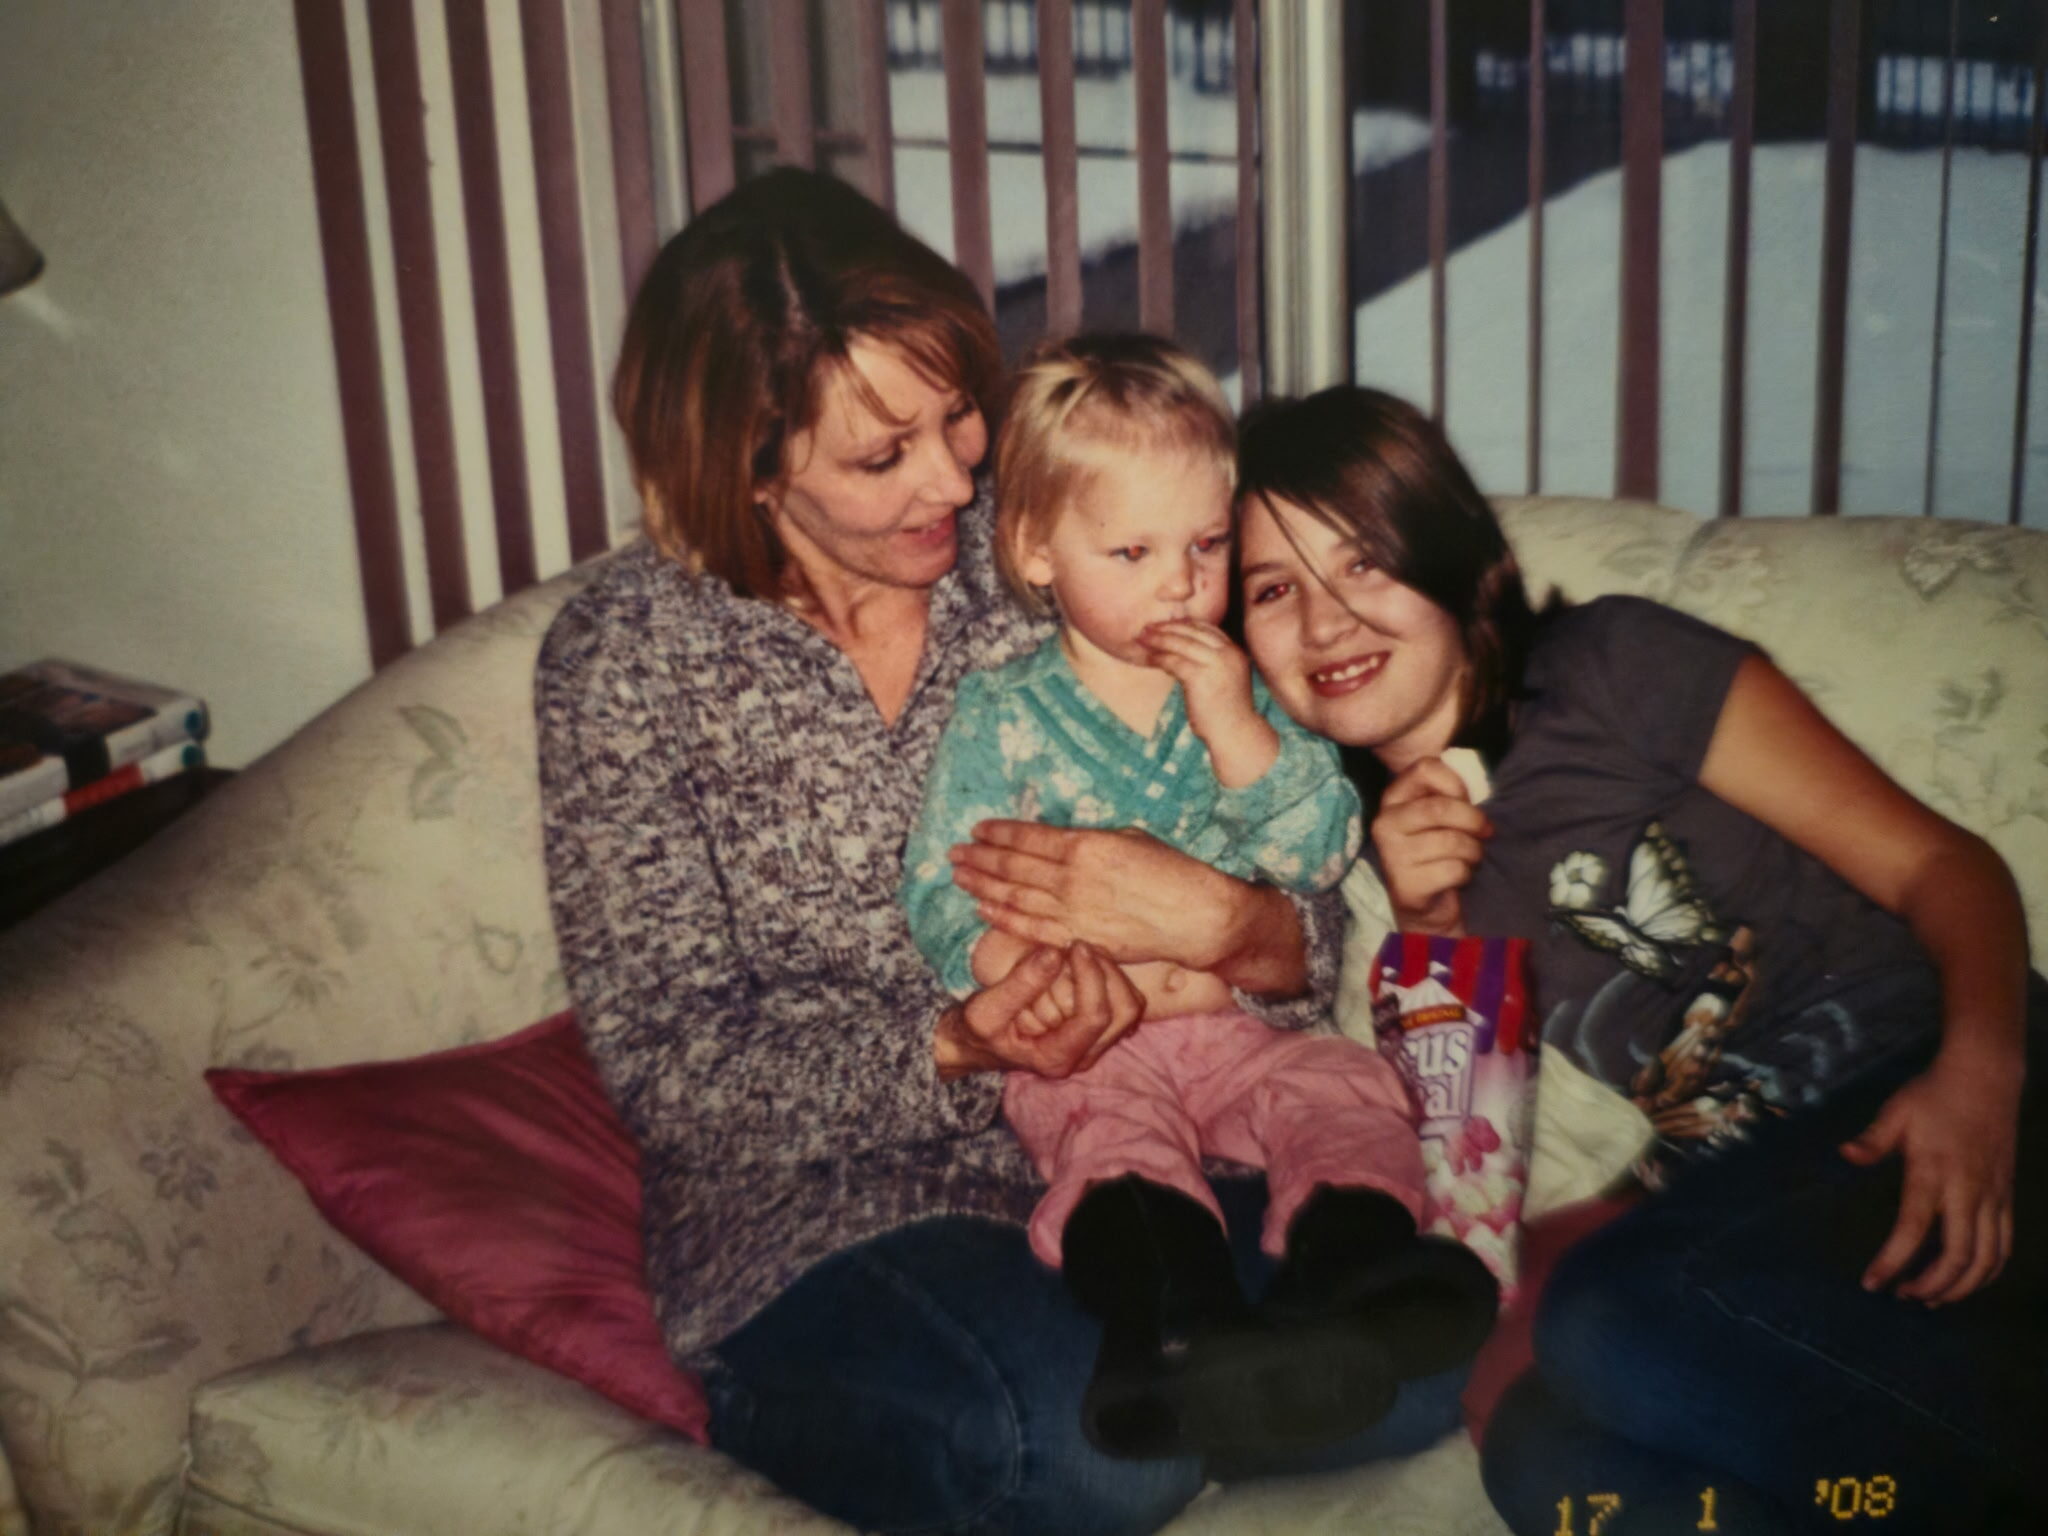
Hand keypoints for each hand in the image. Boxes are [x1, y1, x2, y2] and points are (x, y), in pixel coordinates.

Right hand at [935, 941, 1144, 1078]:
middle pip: (1125, 1013)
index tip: (1074, 945)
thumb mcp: (985, 1010)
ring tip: (1084, 952)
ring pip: (1130, 1008)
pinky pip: (1121, 1002)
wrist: (976, 1043)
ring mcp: (1093, 1043)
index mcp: (1058, 1057)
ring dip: (1113, 974)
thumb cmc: (977, 1030)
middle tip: (1082, 946)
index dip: (1091, 977)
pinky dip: (1111, 978)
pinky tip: (1085, 961)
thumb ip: (1019, 985)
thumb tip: (1054, 953)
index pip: (1095, 1017)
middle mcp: (1083, 1056)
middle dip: (1109, 973)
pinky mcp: (1095, 1029)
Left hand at [950, 821, 1243, 969]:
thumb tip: (1059, 842)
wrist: (1196, 917)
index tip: (978, 829)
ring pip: (1015, 899)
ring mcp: (1072, 912)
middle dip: (980, 859)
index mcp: (1085, 846)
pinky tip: (983, 911)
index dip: (999, 833)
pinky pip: (1032, 930)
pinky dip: (1004, 920)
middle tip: (955, 853)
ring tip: (959, 878)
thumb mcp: (1129, 838)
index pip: (1029, 838)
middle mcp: (1072, 879)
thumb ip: (1088, 841)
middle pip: (1013, 868)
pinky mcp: (1078, 939)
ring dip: (983, 888)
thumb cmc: (1171, 870)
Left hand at [1143, 620, 1275, 784]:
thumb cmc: (1225, 710)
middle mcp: (1227, 653)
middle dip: (1167, 627)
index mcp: (1234, 651)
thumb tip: (1181, 649)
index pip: (1206, 628)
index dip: (1183, 624)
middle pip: (1192, 631)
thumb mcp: (1224, 678)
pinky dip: (1158, 658)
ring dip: (1159, 639)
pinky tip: (1149, 659)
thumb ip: (1211, 661)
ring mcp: (1215, 664)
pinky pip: (1173, 661)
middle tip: (1147, 628)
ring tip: (1142, 638)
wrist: (1234, 733)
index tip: (1165, 625)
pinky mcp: (1200, 677)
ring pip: (1180, 643)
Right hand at [1372, 757, 1491, 935]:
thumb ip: (1451, 795)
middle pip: (1440, 807)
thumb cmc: (1439, 852)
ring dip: (1473, 851)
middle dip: (1473, 820)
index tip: (1466, 800)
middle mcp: (1385, 823)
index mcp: (1393, 799)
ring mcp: (1392, 855)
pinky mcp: (1406, 885)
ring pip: (1452, 841)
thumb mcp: (1442, 817)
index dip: (1455, 783)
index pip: (1425, 768)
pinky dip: (1466, 874)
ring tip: (1470, 857)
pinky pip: (1453, 870)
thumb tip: (1477, 782)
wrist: (1427, 905)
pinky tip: (1458, 877)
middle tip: (1485, 832)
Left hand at [1840, 1049, 2020, 1303]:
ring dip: (1961, 1287)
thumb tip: (1844, 1154)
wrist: (1986, 1078)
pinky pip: (2005, 1246)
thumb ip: (1872, 1140)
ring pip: (1987, 1260)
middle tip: (1902, 1295)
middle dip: (1930, 1286)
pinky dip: (1988, 1271)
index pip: (1912, 1229)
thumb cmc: (1933, 1095)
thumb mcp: (1896, 1111)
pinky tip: (1967, 1280)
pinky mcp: (2007, 1196)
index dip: (1892, 1261)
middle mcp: (1968, 1191)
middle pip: (1957, 1257)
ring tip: (1931, 1298)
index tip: (1872, 1284)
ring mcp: (1993, 1197)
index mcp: (1933, 1173)